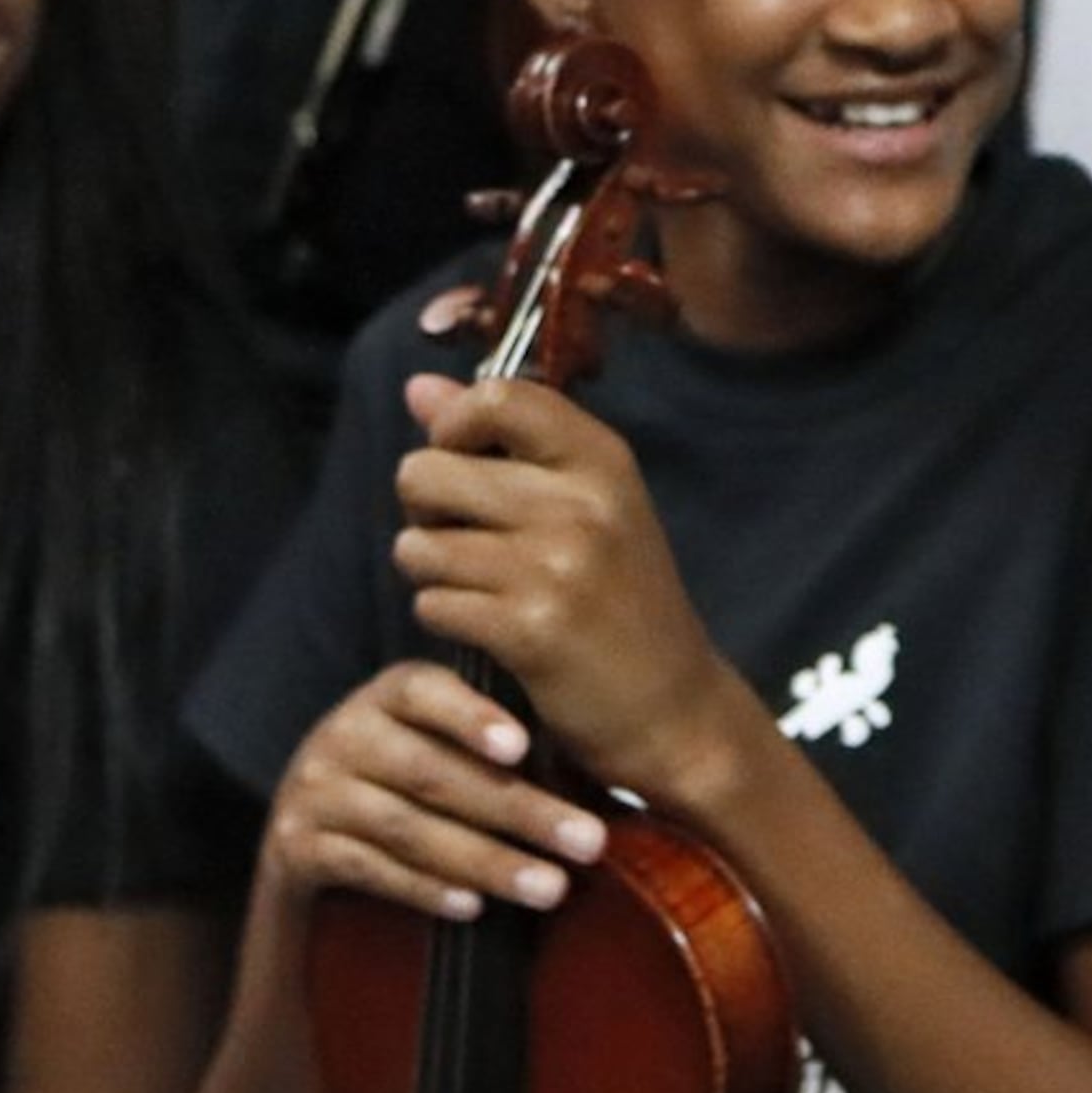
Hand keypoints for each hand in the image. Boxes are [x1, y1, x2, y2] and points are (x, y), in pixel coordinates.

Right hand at [265, 659, 609, 926]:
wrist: (312, 837)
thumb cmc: (420, 783)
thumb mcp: (455, 752)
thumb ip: (513, 750)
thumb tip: (616, 771)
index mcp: (389, 695)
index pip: (424, 692)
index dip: (472, 717)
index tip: (523, 747)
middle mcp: (344, 734)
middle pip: (434, 773)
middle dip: (520, 811)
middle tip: (590, 843)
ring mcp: (314, 792)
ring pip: (408, 828)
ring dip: (486, 861)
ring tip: (551, 888)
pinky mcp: (295, 849)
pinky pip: (368, 870)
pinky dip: (424, 890)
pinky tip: (474, 909)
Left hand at [389, 373, 754, 808]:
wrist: (673, 705)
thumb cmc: (619, 598)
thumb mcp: (586, 505)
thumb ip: (502, 442)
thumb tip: (418, 387)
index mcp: (603, 459)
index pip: (497, 396)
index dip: (453, 425)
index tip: (463, 461)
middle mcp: (583, 502)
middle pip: (429, 470)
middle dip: (424, 509)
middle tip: (460, 538)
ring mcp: (558, 566)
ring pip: (420, 544)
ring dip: (429, 571)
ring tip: (476, 587)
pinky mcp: (530, 628)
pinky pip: (433, 602)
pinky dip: (444, 617)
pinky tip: (487, 628)